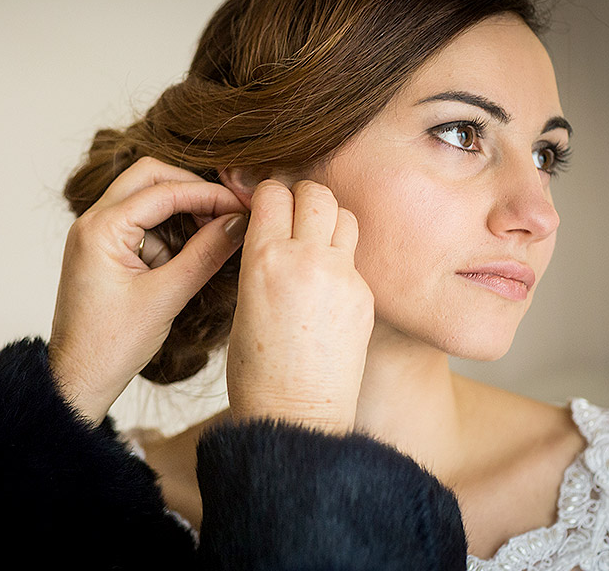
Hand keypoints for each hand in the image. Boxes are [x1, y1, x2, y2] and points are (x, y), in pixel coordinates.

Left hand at [49, 157, 247, 423]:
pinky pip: (139, 223)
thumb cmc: (110, 346)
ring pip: (144, 197)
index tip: (242, 206)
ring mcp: (95, 234)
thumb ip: (206, 254)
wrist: (78, 379)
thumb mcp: (167, 297)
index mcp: (100, 228)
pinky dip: (167, 231)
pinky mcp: (103, 250)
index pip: (164, 190)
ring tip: (211, 239)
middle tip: (226, 212)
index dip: (209, 195)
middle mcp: (92, 222)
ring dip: (179, 211)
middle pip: (149, 177)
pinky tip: (188, 256)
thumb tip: (240, 222)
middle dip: (191, 190)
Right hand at [226, 180, 373, 432]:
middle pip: (316, 193)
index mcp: (265, 259)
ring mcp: (342, 276)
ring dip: (329, 218)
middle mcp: (307, 259)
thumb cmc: (256, 370)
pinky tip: (327, 282)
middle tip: (294, 212)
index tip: (266, 203)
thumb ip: (261, 259)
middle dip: (302, 195)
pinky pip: (355, 257)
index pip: (273, 192)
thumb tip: (273, 231)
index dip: (268, 193)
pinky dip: (341, 258)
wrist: (296, 416)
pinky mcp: (365, 296)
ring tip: (316, 240)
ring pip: (344, 215)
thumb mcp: (244, 302)